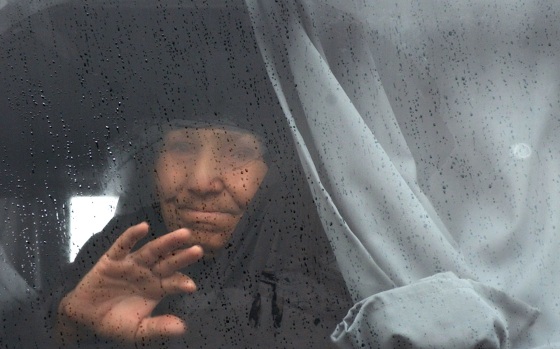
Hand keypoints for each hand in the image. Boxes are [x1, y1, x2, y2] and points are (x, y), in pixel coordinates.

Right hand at [57, 222, 202, 344]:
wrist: (86, 318)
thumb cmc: (116, 323)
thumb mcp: (138, 331)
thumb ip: (158, 328)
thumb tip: (182, 328)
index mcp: (156, 289)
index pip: (173, 283)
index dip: (182, 283)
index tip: (191, 286)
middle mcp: (147, 273)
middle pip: (168, 263)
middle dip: (183, 256)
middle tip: (198, 250)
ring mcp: (131, 264)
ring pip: (152, 250)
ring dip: (167, 242)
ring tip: (184, 234)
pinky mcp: (112, 259)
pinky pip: (123, 245)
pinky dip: (132, 236)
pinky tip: (144, 227)